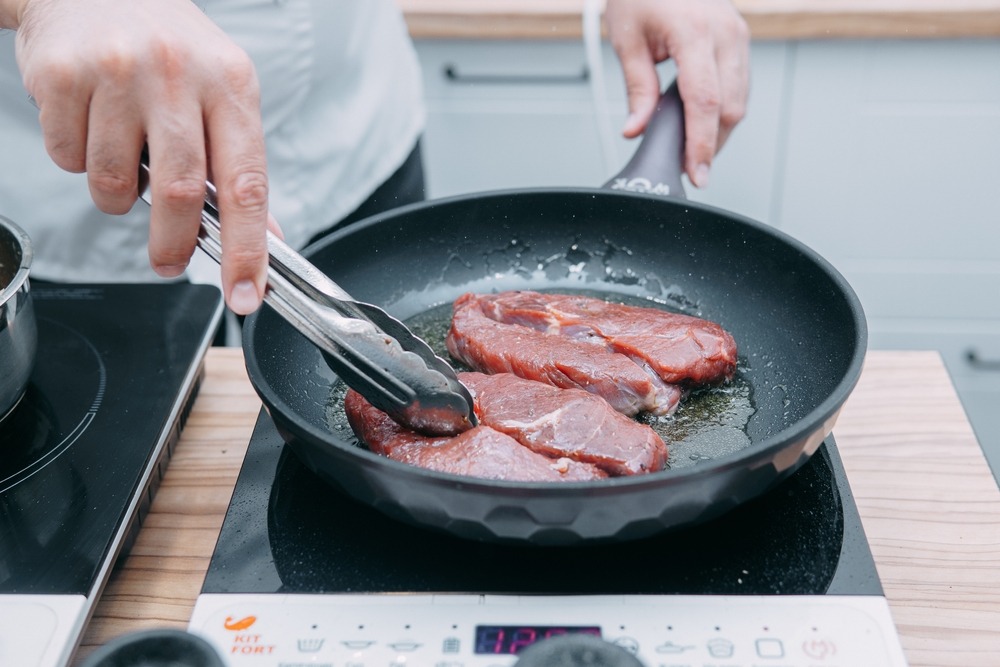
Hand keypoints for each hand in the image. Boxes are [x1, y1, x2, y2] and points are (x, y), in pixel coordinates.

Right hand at [10, 0, 270, 313]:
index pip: (248, 183)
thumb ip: (240, 165)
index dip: (249, 248)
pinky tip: (90, 123)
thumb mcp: (222, 92)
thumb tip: (267, 239)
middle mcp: (178, 73)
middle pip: (181, 192)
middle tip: (169, 262)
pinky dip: (78, 161)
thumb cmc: (168, 48)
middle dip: (174, 243)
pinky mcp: (61, 75)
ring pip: (113, 183)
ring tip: (122, 160)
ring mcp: (117, 71)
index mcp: (231, 83)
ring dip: (117, 196)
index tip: (246, 293)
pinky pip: (68, 158)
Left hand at [604, 0, 749, 187]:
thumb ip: (636, 89)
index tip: (697, 173)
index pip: (705, 103)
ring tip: (692, 149)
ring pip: (740, 100)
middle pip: (729, 108)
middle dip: (710, 144)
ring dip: (718, 130)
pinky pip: (739, 85)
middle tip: (688, 168)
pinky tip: (702, 122)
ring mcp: (738, 33)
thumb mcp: (627, 39)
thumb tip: (636, 129)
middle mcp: (725, 32)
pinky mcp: (739, 37)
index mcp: (695, 32)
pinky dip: (723, 109)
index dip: (701, 145)